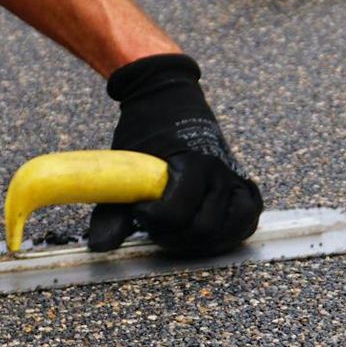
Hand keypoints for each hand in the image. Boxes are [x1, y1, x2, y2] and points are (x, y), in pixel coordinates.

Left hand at [84, 55, 262, 256]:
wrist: (172, 100)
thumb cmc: (148, 132)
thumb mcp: (127, 167)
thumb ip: (114, 209)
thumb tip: (99, 245)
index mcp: (195, 162)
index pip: (175, 214)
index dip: (152, 220)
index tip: (138, 210)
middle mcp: (221, 172)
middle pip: (204, 230)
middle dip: (174, 236)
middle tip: (155, 225)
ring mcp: (236, 181)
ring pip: (227, 233)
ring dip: (199, 241)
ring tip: (177, 230)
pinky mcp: (244, 189)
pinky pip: (245, 223)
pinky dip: (226, 234)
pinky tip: (202, 230)